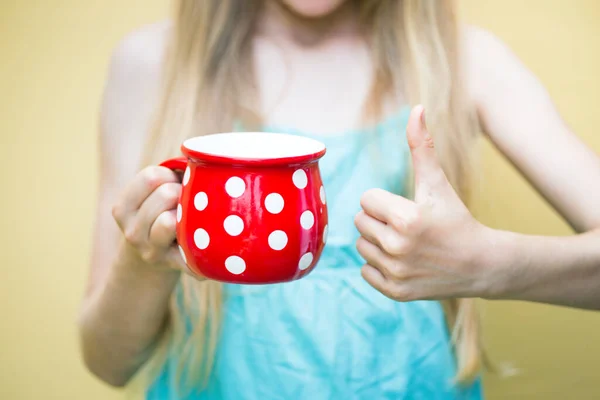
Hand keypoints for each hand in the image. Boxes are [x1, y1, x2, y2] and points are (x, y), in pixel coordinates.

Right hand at [112, 166, 199, 276]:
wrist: (156, 254)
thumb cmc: (163, 210)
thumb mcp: (154, 192)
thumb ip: (171, 173)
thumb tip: (200, 157)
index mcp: (123, 208)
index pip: (151, 176)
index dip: (170, 174)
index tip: (174, 182)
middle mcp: (131, 232)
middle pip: (165, 194)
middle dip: (182, 192)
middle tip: (186, 200)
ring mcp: (151, 251)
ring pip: (172, 220)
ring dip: (189, 213)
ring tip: (191, 216)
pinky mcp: (174, 264)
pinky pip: (190, 249)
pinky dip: (199, 244)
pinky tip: (205, 242)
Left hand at [354, 105, 493, 300]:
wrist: (480, 264)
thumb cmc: (456, 219)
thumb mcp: (438, 183)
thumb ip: (422, 147)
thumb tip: (416, 108)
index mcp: (405, 218)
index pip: (366, 199)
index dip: (385, 201)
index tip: (406, 208)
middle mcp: (397, 247)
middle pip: (360, 222)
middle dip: (379, 220)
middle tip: (405, 226)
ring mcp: (395, 272)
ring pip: (361, 245)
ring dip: (377, 242)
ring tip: (405, 243)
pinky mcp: (394, 291)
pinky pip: (365, 270)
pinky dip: (379, 265)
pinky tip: (403, 261)